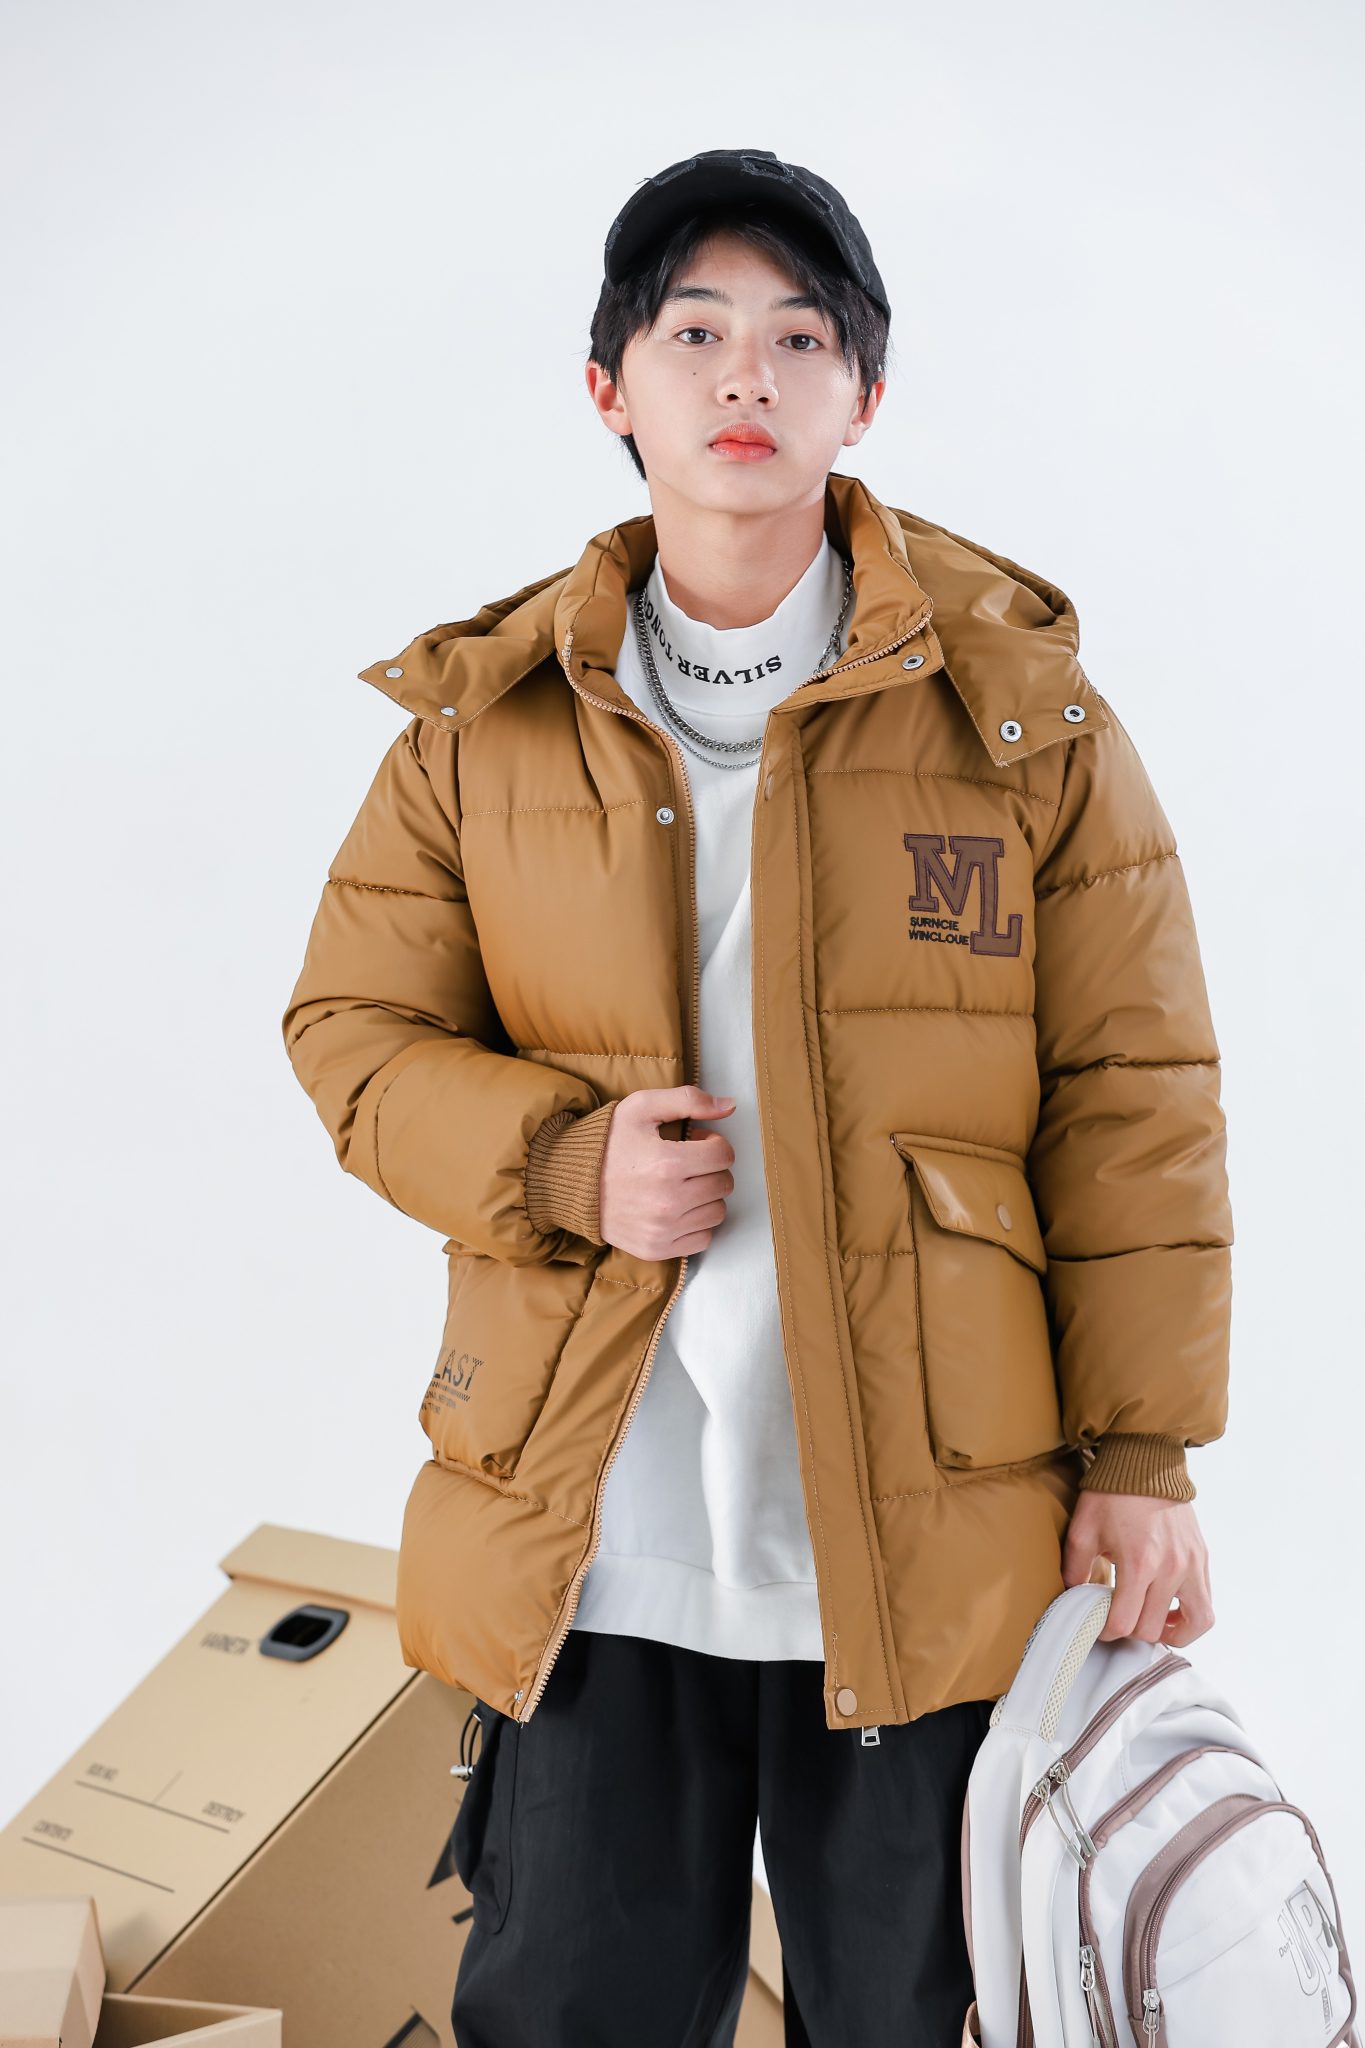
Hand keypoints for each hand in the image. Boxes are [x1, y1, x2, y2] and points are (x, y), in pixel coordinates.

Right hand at [598, 1085, 736, 1261]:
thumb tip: (730, 1105)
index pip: (724, 1154)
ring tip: (682, 1185)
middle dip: (711, 1169)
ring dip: (706, 1196)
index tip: (695, 1143)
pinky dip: (696, 1224)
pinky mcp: (657, 1249)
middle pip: (724, 1184)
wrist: (572, 1183)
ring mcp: (663, 1229)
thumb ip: (689, 1100)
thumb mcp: (642, 1107)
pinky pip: (703, 1239)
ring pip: (717, 1212)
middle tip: (687, 1163)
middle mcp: (668, 1201)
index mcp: (667, 1163)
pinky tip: (677, 1208)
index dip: (713, 1143)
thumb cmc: (609, 1143)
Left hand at [1062, 1489, 1213, 1647]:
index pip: (1125, 1622)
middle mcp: (1171, 1568)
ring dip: (1171, 1632)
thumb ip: (1075, 1568)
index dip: (1107, 1631)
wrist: (1145, 1462)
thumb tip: (1073, 1596)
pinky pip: (1207, 1604)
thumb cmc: (1111, 1494)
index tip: (1100, 1624)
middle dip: (1131, 1630)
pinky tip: (1169, 1609)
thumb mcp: (1083, 1530)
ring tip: (1152, 1624)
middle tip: (1119, 1619)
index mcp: (1139, 1562)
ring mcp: (1192, 1564)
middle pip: (1152, 1628)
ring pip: (1195, 1624)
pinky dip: (1190, 1616)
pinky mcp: (1202, 1558)